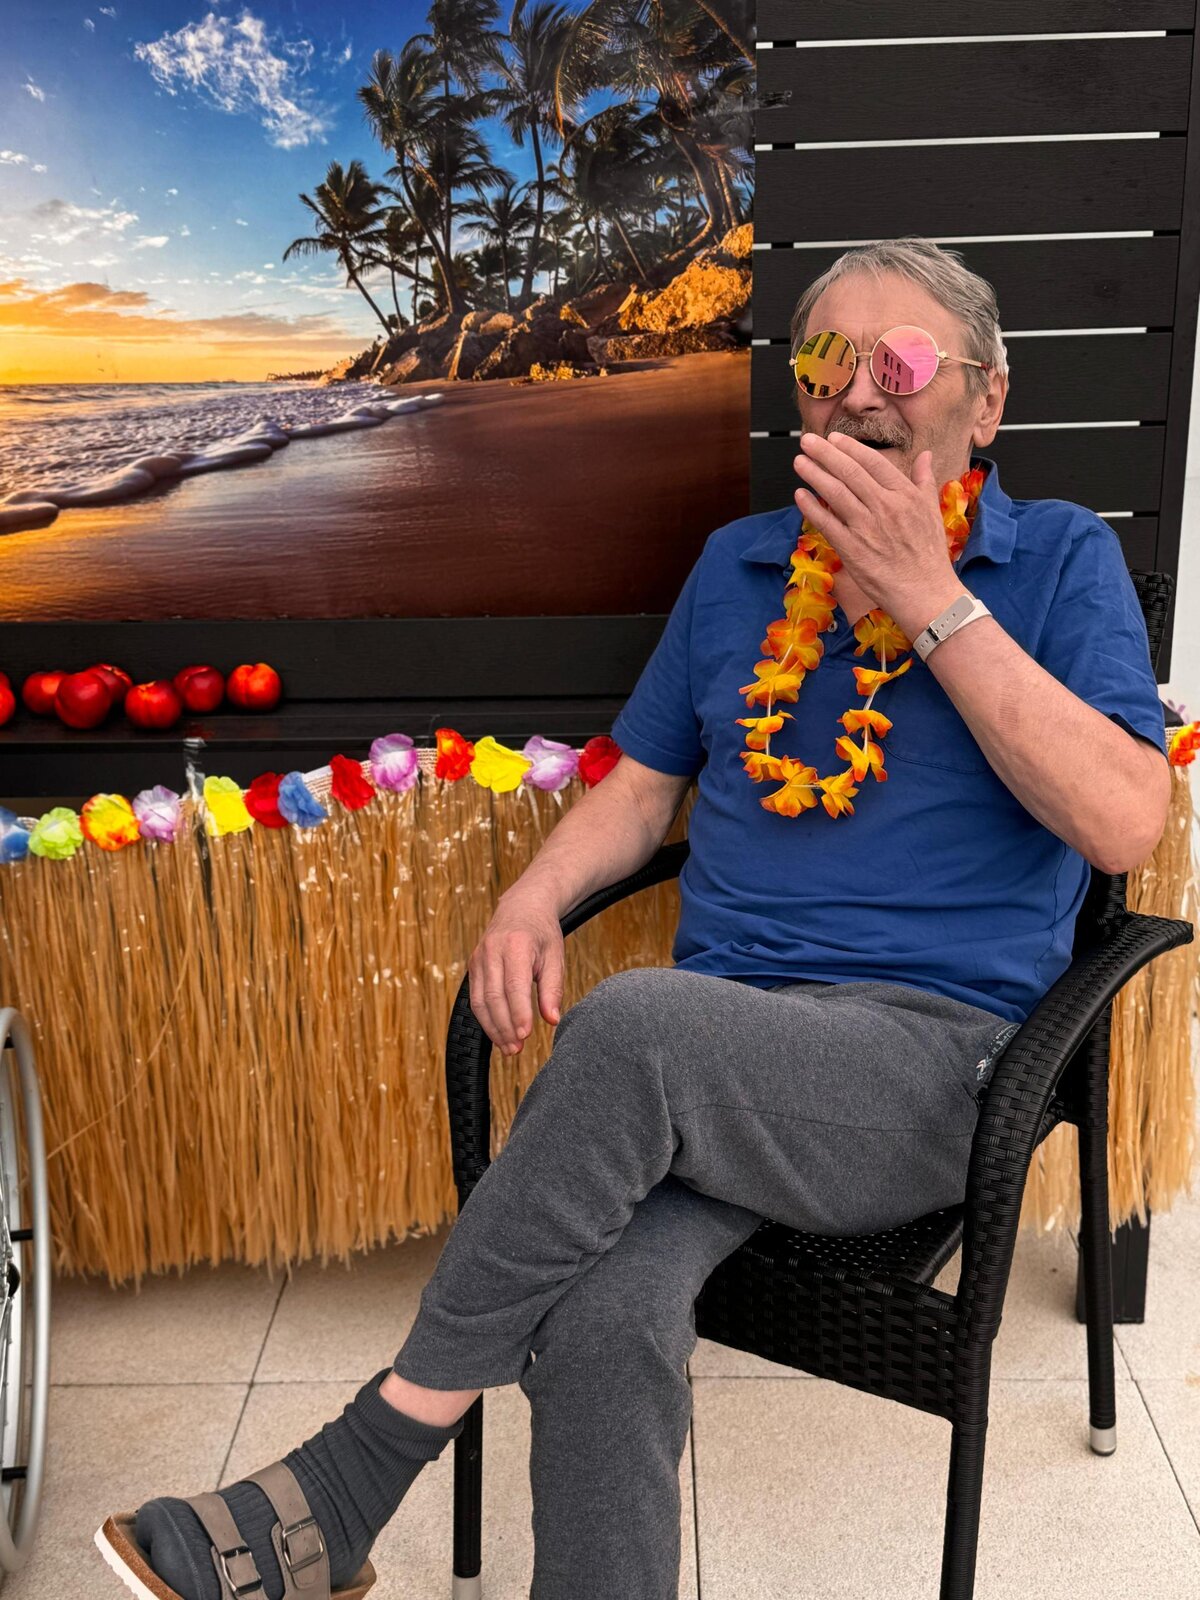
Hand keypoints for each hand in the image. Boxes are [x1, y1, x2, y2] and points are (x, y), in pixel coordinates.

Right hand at [468, 891, 565, 1056]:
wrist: (522, 908)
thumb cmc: (542, 933)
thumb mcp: (555, 957)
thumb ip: (552, 989)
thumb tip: (552, 1020)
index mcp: (516, 945)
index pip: (514, 986)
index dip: (519, 1013)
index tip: (526, 1035)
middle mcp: (492, 951)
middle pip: (494, 997)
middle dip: (504, 1027)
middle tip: (517, 1049)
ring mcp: (479, 958)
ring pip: (480, 1001)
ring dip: (493, 1028)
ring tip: (509, 1048)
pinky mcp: (473, 966)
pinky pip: (476, 998)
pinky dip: (485, 1019)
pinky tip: (499, 1034)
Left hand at [792, 433, 959, 625]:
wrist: (925, 592)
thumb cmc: (929, 554)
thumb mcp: (932, 510)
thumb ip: (924, 480)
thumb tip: (926, 455)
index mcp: (904, 495)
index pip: (872, 462)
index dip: (850, 448)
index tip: (833, 438)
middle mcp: (885, 507)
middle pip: (849, 473)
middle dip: (825, 454)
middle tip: (807, 441)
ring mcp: (866, 528)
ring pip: (835, 494)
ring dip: (814, 475)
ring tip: (799, 462)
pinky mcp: (852, 549)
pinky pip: (827, 523)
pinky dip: (812, 507)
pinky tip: (800, 495)